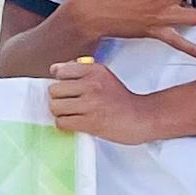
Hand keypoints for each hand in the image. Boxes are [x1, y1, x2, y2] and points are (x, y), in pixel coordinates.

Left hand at [48, 57, 163, 142]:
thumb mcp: (104, 76)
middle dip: (58, 98)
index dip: (60, 81)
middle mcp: (92, 84)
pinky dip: (65, 125)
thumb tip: (54, 69)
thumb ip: (81, 71)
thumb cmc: (121, 100)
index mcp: (95, 70)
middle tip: (68, 103)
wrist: (142, 117)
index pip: (60, 71)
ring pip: (55, 107)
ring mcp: (91, 103)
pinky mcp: (90, 122)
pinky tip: (74, 123)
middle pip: (53, 90)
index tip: (67, 89)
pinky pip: (61, 122)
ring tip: (71, 113)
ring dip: (60, 113)